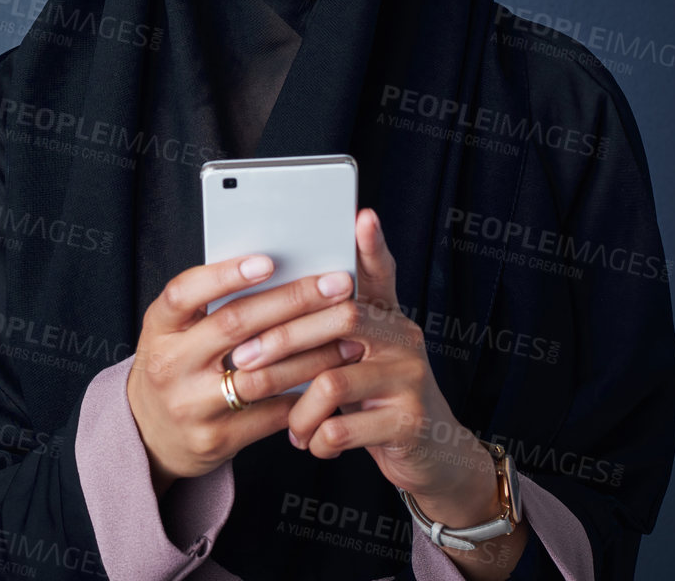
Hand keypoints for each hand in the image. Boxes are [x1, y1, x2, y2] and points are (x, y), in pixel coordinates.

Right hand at [126, 253, 363, 493]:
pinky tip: (332, 377)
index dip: (226, 275)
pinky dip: (305, 395)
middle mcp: (171, 365)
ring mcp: (191, 406)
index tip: (269, 260)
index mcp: (159, 328)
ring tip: (349, 335)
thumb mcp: (175, 332)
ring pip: (262, 374)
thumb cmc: (176, 367)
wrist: (150, 436)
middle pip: (235, 325)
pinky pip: (271, 414)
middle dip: (294, 301)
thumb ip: (211, 305)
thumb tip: (279, 268)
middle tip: (338, 285)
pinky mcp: (215, 440)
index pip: (185, 292)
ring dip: (313, 353)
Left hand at [229, 209, 499, 521]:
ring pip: (334, 379)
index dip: (372, 246)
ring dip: (298, 408)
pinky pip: (344, 426)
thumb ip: (324, 333)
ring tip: (289, 426)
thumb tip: (260, 306)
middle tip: (243, 362)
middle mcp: (404, 339)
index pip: (380, 273)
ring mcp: (410, 379)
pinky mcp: (409, 422)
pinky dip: (317, 437)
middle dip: (283, 340)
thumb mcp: (355, 361)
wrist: (431, 457)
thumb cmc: (374, 401)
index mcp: (386, 318)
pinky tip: (312, 443)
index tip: (361, 216)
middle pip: (340, 318)